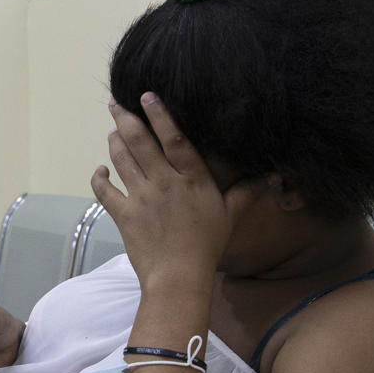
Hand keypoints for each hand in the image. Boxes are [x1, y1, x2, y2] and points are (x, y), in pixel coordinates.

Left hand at [89, 94, 267, 294]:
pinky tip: (100, 170)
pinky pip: (105, 191)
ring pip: (122, 159)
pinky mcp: (123, 214)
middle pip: (140, 142)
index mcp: (191, 179)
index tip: (147, 95)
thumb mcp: (230, 216)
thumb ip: (247, 192)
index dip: (159, 115)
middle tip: (115, 102)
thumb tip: (274, 177)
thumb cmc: (207, 246)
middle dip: (125, 118)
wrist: (179, 277)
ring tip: (113, 128)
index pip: (174, 139)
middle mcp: (164, 182)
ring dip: (114, 141)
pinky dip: (99, 178)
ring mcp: (141, 197)